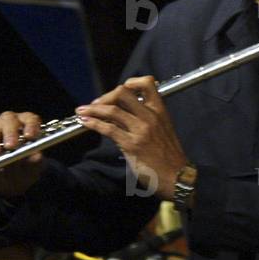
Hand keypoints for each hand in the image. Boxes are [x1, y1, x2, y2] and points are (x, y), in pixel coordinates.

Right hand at [0, 111, 44, 197]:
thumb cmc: (25, 166)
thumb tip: (35, 157)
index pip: (30, 119)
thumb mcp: (33, 166)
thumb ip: (35, 161)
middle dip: (10, 133)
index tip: (30, 136)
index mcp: (27, 124)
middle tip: (10, 146)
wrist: (12, 179)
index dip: (31, 126)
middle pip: (9, 119)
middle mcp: (10, 122)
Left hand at [75, 76, 187, 199]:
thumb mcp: (163, 130)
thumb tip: (123, 113)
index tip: (119, 92)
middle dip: (106, 96)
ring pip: (112, 110)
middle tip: (97, 104)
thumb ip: (146, 119)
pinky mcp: (131, 144)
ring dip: (93, 109)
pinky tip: (85, 122)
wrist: (177, 176)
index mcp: (160, 110)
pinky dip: (93, 123)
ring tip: (82, 111)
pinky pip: (108, 128)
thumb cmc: (169, 155)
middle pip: (123, 93)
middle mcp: (150, 116)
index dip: (130, 83)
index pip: (147, 83)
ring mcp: (141, 130)